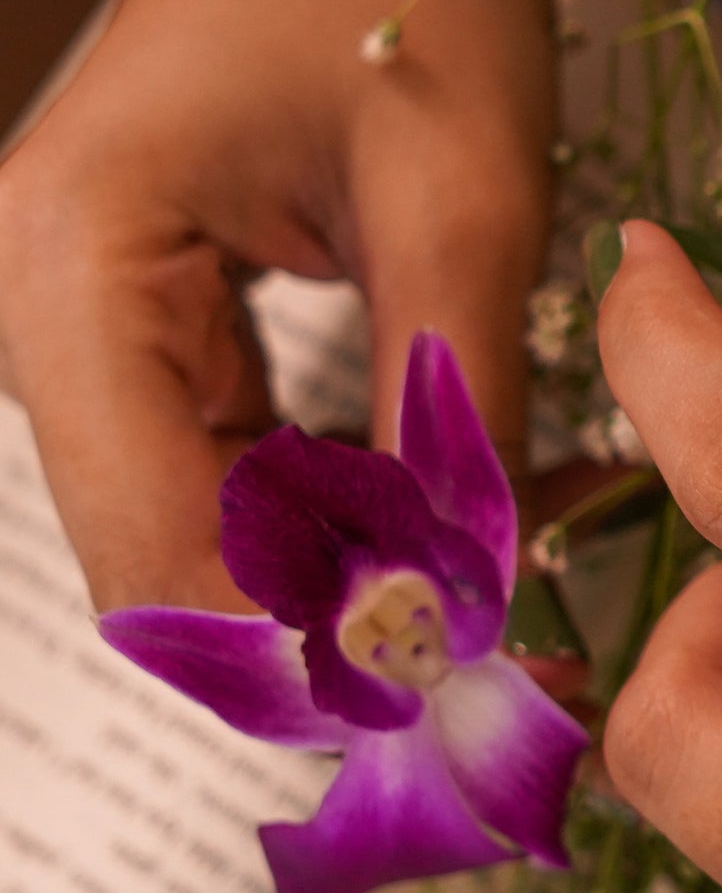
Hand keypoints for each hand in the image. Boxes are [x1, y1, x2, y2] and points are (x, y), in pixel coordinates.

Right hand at [0, 0, 552, 610]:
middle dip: (337, 625)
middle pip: (182, 571)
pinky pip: (252, 482)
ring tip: (489, 578)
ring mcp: (106, 337)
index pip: (165, 564)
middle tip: (490, 646)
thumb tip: (463, 602)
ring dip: (355, 581)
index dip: (307, 652)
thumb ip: (454, 425)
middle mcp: (59, 325)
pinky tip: (444, 514)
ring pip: (221, 541)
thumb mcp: (459, 212)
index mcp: (76, 278)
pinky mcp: (172, 340)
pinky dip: (354, 519)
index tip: (448, 680)